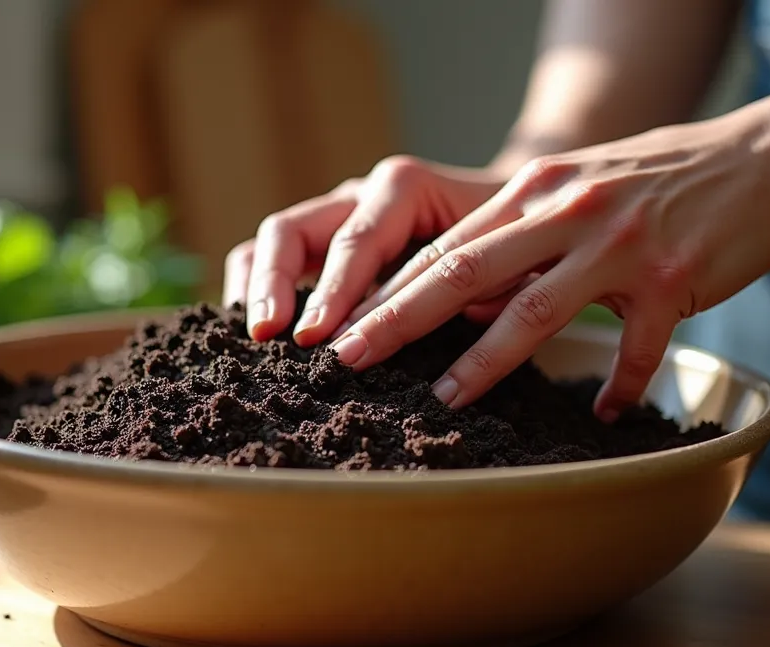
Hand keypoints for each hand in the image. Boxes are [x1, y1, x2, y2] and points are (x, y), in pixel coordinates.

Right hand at [223, 156, 505, 342]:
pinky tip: (258, 329)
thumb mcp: (513, 253)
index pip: (357, 239)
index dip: (333, 290)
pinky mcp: (324, 239)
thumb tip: (469, 313)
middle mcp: (360, 193)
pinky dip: (258, 285)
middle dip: (277, 284)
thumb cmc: (514, 238)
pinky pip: (273, 253)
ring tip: (255, 335)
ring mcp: (336, 214)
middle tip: (270, 335)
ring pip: (273, 238)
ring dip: (258, 285)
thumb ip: (494, 277)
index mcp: (404, 187)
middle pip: (293, 228)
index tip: (318, 336)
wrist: (513, 209)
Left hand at [329, 102, 769, 419]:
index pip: (448, 246)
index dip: (390, 289)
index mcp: (537, 188)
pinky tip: (607, 413)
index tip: (344, 325)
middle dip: (399, 319)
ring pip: (533, 311)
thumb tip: (466, 299)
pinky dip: (618, 385)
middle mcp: (567, 210)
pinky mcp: (671, 280)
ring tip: (444, 399)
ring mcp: (620, 246)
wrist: (767, 158)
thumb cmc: (664, 179)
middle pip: (464, 272)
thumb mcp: (581, 187)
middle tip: (351, 358)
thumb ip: (523, 236)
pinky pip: (634, 349)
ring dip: (484, 362)